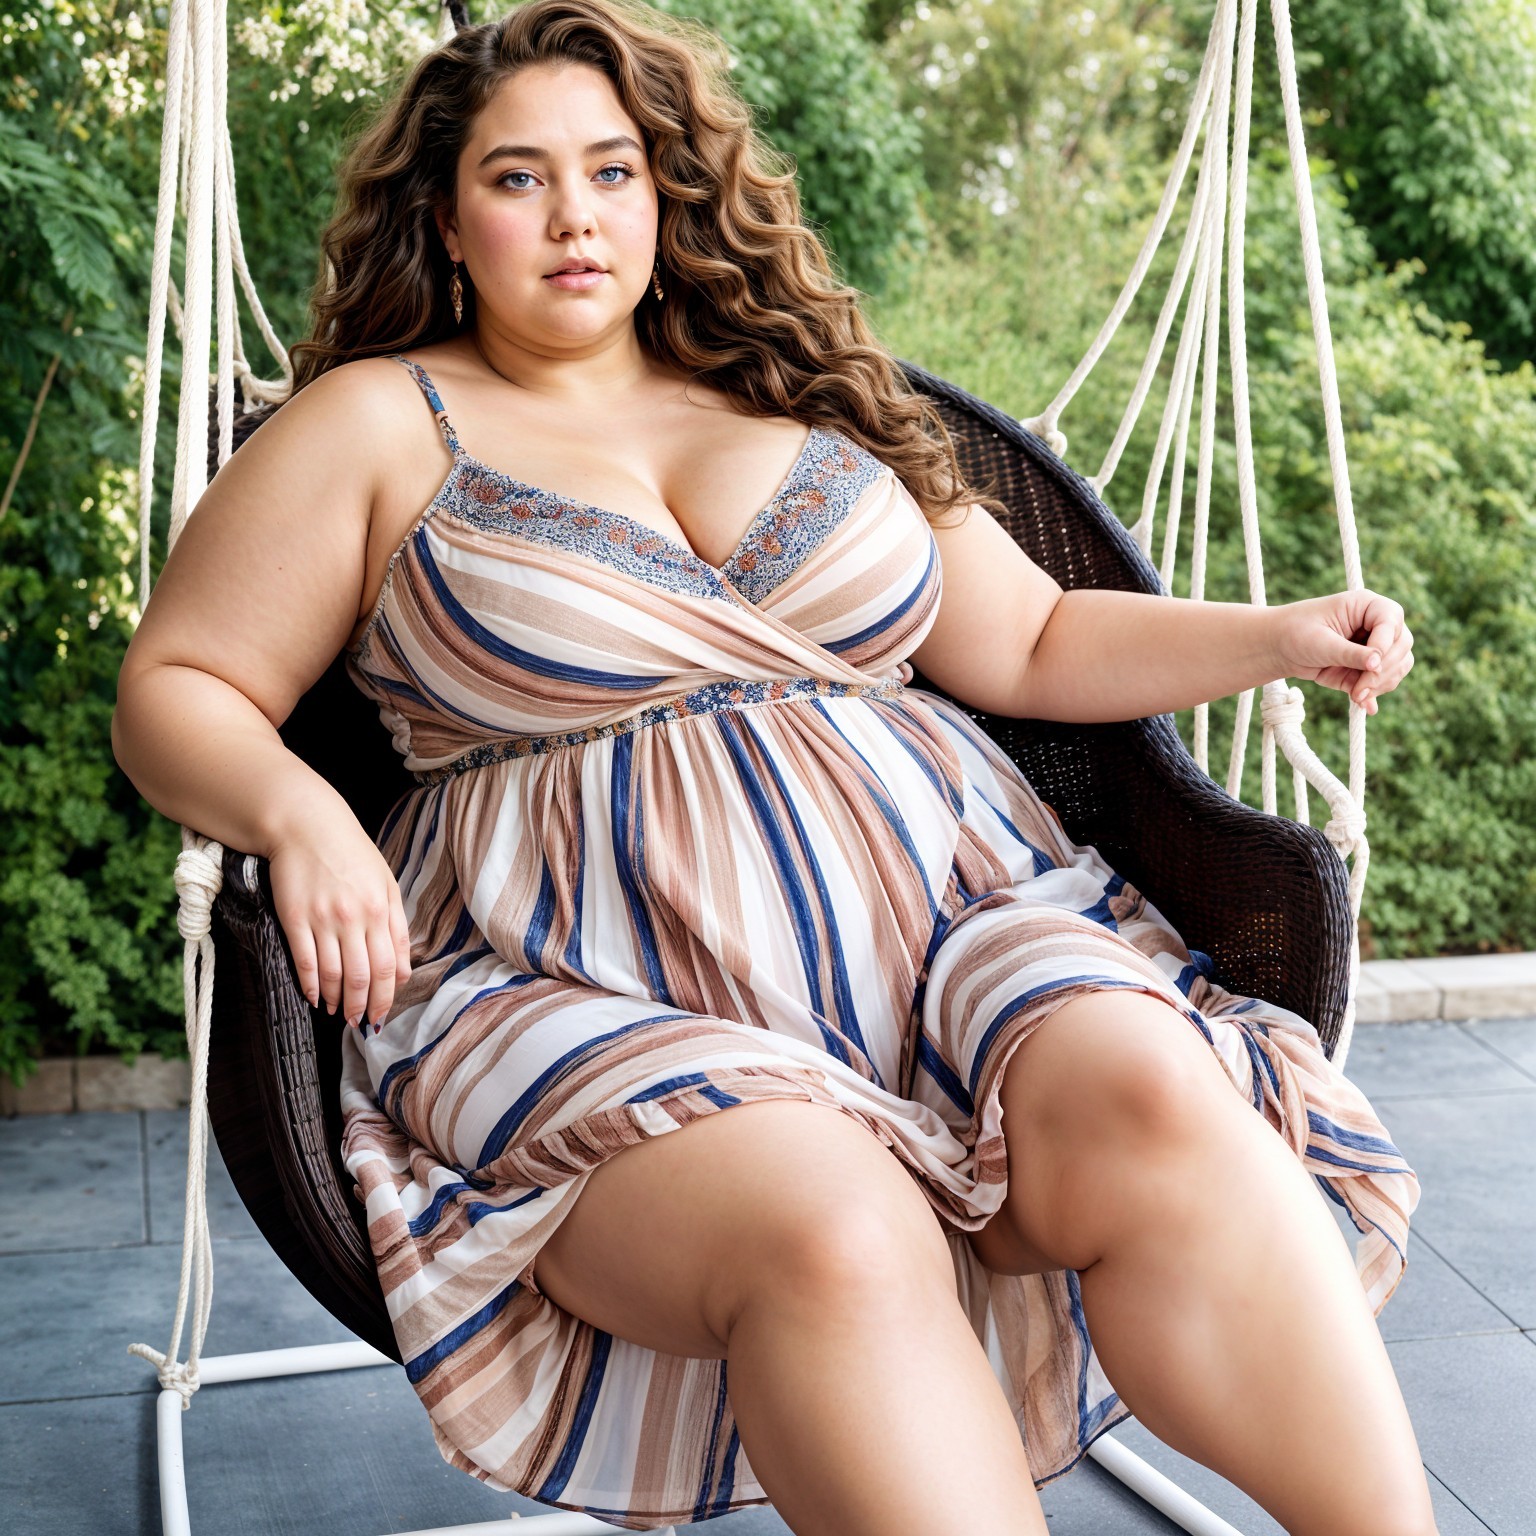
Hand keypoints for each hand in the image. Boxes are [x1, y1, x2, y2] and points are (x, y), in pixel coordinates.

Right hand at [266, 808, 413, 1030]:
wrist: (307, 826)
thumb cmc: (351, 855)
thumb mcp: (386, 884)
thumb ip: (397, 928)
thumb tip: (403, 972)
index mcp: (381, 910)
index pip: (388, 967)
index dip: (386, 997)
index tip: (382, 1014)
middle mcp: (354, 917)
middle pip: (362, 976)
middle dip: (363, 1006)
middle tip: (360, 1022)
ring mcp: (323, 919)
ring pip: (333, 974)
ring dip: (338, 1000)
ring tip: (339, 1013)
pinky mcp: (294, 918)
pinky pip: (304, 961)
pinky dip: (310, 985)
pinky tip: (315, 997)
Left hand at [1271, 589, 1413, 716]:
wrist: (1278, 649)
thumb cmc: (1295, 634)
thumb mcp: (1321, 643)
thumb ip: (1349, 653)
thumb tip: (1377, 662)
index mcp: (1366, 605)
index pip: (1391, 619)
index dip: (1385, 642)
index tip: (1372, 663)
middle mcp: (1377, 624)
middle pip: (1401, 645)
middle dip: (1384, 669)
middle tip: (1360, 688)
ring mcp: (1376, 646)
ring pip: (1398, 665)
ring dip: (1381, 683)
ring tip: (1356, 696)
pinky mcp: (1367, 668)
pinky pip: (1384, 681)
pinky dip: (1375, 693)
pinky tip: (1366, 706)